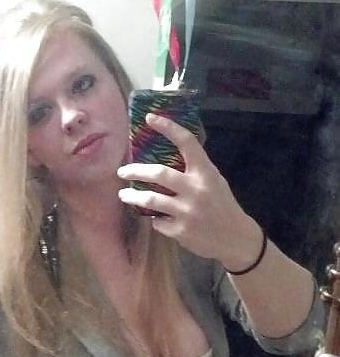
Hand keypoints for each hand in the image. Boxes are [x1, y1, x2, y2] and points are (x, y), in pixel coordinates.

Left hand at [117, 114, 261, 267]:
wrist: (235, 238)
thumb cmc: (222, 206)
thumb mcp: (214, 181)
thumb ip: (195, 170)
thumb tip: (168, 155)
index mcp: (205, 172)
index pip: (187, 143)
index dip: (168, 127)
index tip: (150, 118)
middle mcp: (195, 189)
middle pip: (158, 174)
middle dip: (135, 170)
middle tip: (122, 171)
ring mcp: (186, 211)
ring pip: (151, 200)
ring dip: (133, 197)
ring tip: (123, 195)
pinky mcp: (180, 231)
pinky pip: (158, 221)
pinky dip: (156, 219)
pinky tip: (157, 219)